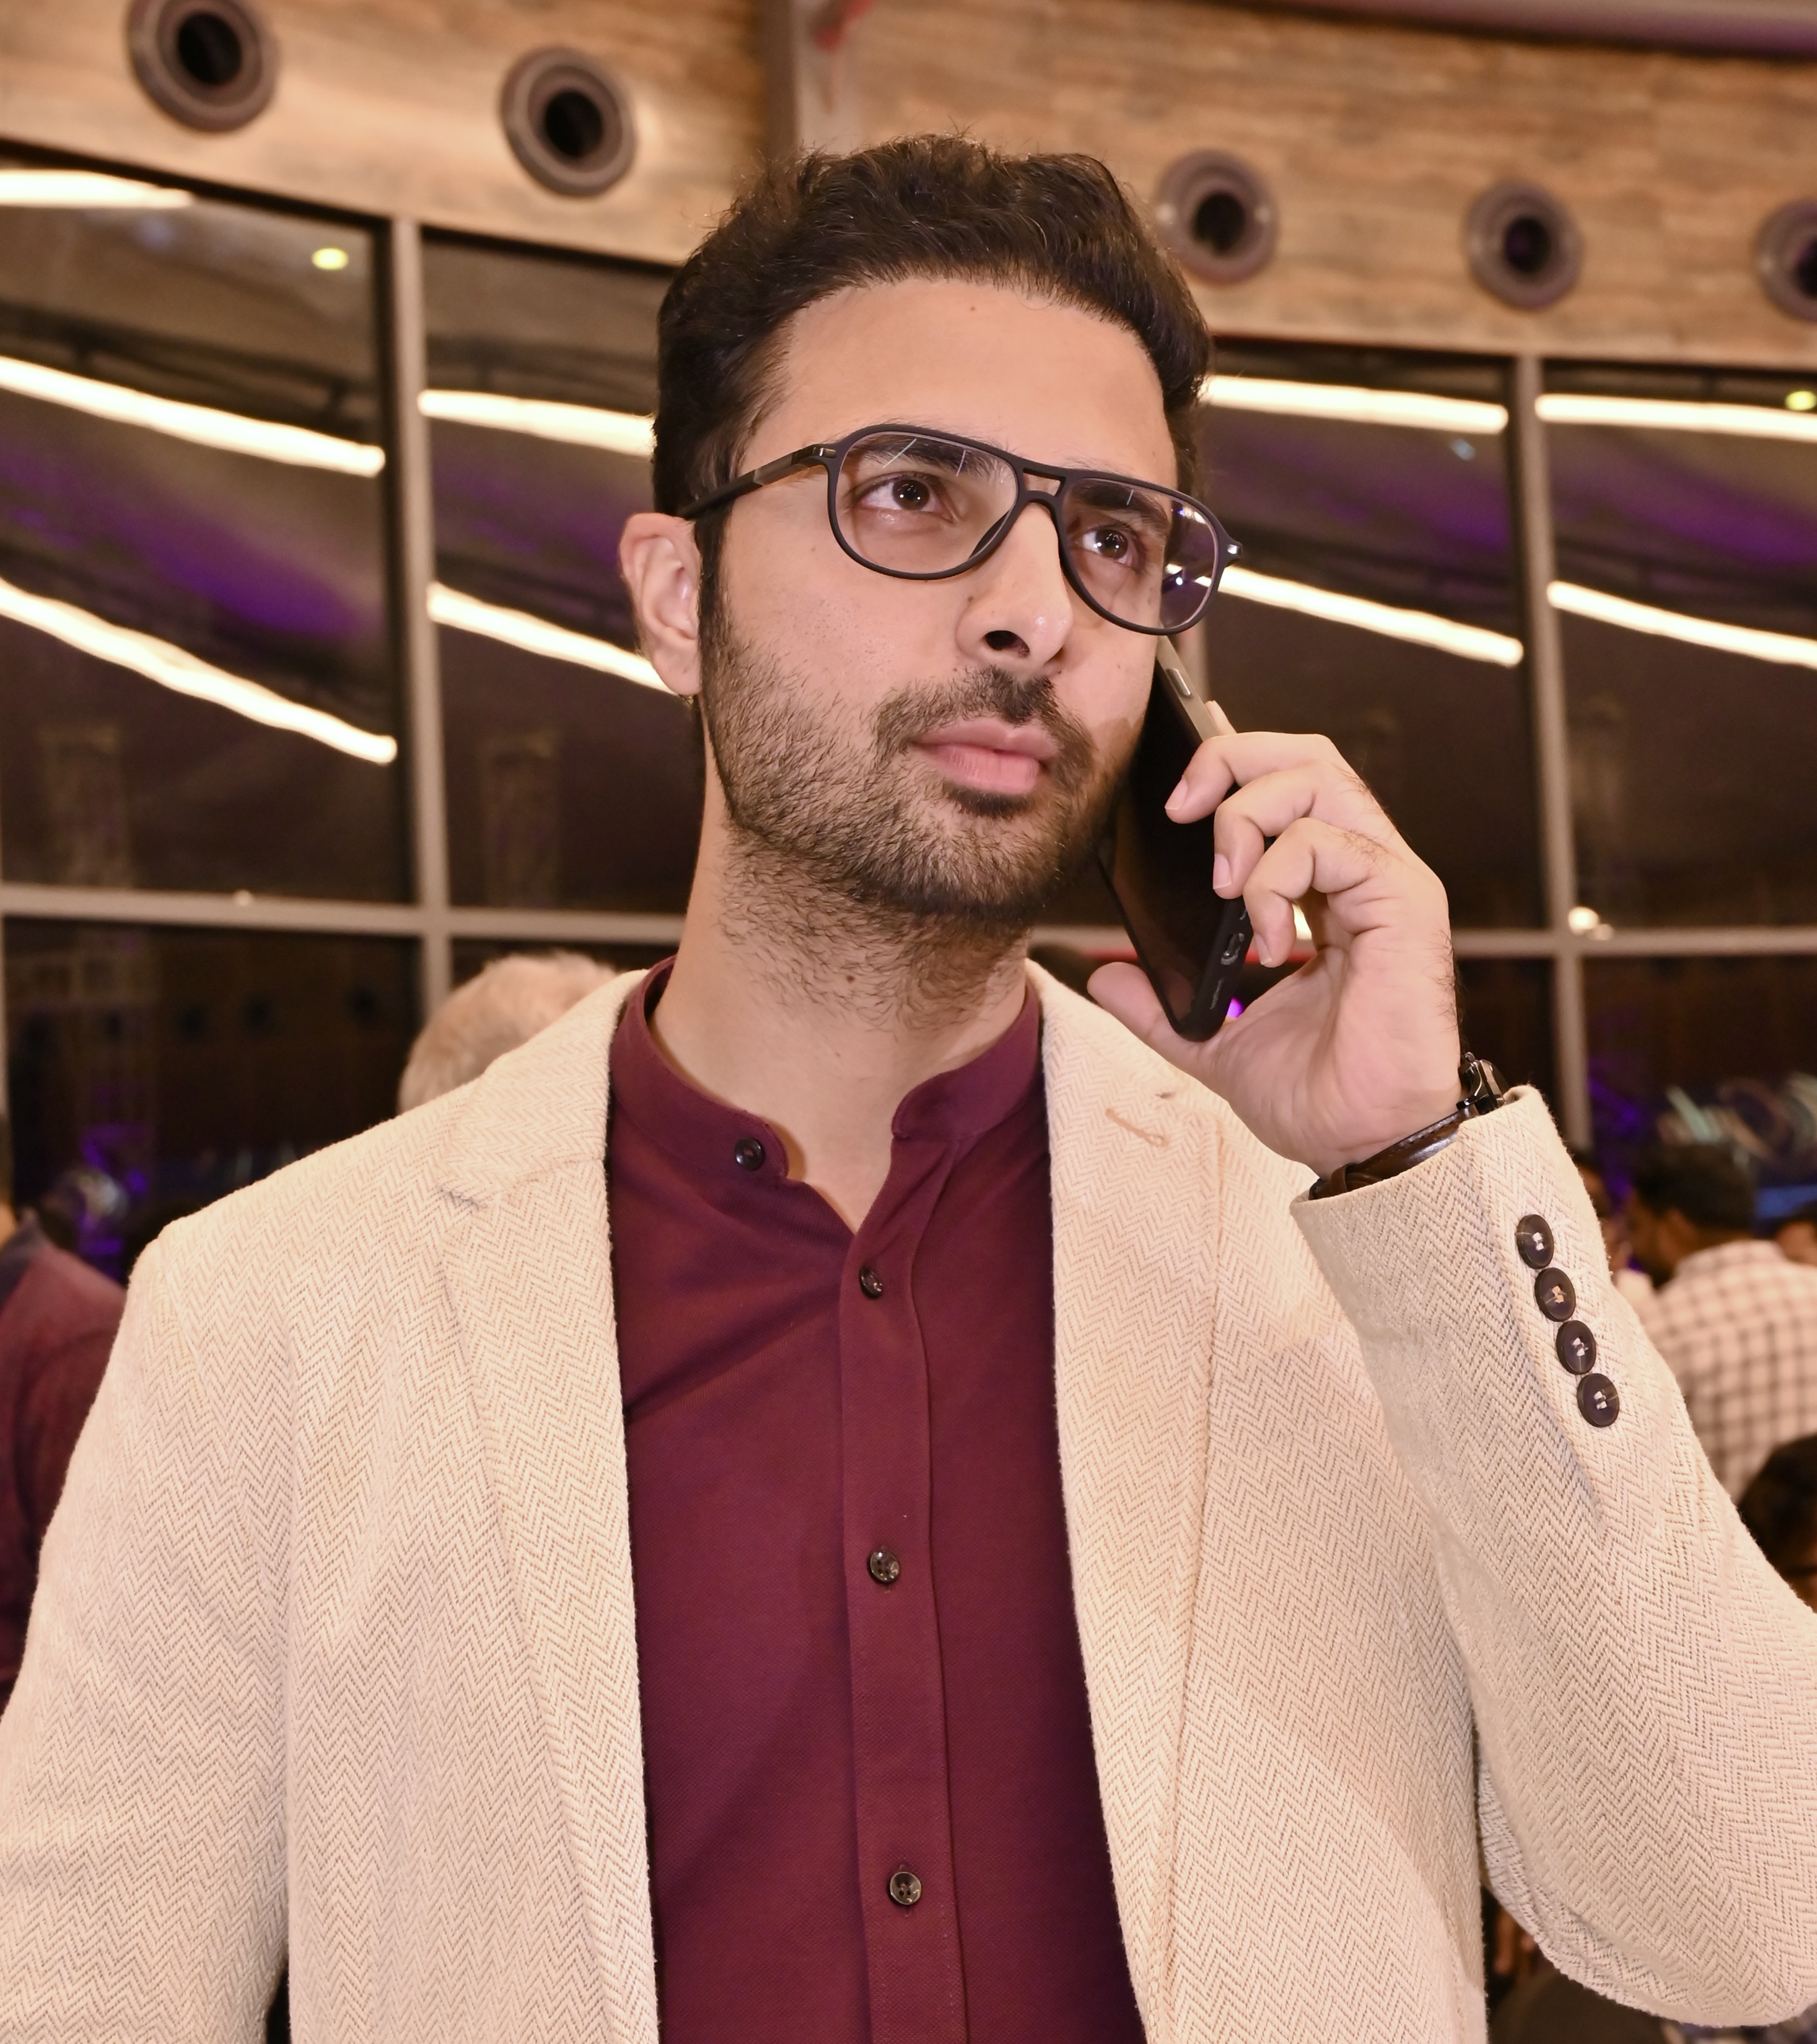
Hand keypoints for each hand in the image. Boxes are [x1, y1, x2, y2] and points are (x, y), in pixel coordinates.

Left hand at [1089, 723, 1459, 1176]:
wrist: (1361, 1145)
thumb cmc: (1315, 1094)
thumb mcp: (1214, 1040)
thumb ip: (1159, 1006)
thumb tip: (1105, 976)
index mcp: (1324, 888)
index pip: (1286, 782)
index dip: (1228, 767)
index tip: (1170, 806)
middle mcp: (1362, 870)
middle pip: (1306, 755)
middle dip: (1231, 759)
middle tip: (1180, 811)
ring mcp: (1388, 880)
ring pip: (1319, 777)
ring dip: (1247, 816)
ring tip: (1223, 886)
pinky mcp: (1406, 901)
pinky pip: (1330, 844)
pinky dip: (1277, 878)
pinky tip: (1266, 938)